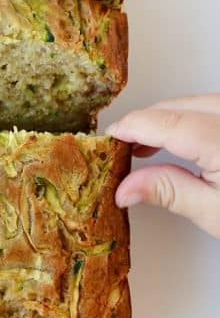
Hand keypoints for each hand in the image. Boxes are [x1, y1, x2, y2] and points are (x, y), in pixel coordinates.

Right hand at [107, 94, 219, 237]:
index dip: (129, 127)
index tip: (109, 139)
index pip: (162, 121)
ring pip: (194, 101)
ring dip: (166, 119)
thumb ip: (168, 192)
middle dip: (144, 124)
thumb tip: (125, 187)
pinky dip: (189, 117)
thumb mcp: (217, 215)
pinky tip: (179, 139)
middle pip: (176, 106)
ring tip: (147, 148)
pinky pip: (212, 105)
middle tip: (122, 152)